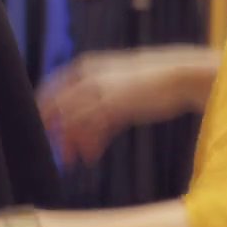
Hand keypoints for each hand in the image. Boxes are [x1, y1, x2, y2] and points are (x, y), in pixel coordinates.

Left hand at [39, 49, 205, 164]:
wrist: (180, 75)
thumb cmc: (152, 82)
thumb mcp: (119, 86)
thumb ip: (100, 103)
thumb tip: (88, 132)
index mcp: (86, 66)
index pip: (52, 87)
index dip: (46, 109)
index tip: (47, 128)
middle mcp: (88, 76)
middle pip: (56, 106)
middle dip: (54, 131)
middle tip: (58, 151)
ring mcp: (99, 91)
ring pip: (71, 120)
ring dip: (70, 142)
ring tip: (73, 161)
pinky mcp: (113, 105)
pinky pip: (91, 128)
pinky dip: (90, 144)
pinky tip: (93, 157)